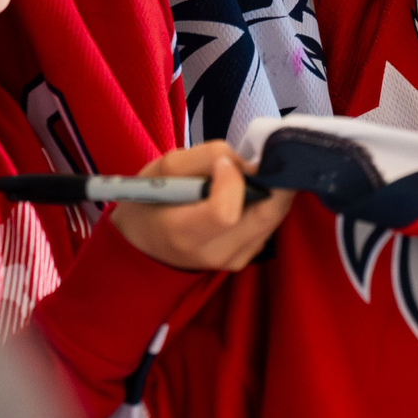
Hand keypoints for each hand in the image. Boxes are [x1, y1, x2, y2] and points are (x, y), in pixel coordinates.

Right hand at [108, 142, 298, 271]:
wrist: (145, 239)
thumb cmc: (151, 197)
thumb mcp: (165, 167)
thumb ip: (206, 156)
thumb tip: (249, 163)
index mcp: (182, 234)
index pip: (225, 213)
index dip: (232, 180)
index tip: (221, 163)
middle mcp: (211, 254)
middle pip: (264, 214)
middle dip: (272, 179)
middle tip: (262, 158)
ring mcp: (231, 261)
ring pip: (273, 218)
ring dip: (270, 190)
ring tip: (247, 175)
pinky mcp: (244, 259)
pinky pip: (268, 225)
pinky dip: (265, 204)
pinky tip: (247, 194)